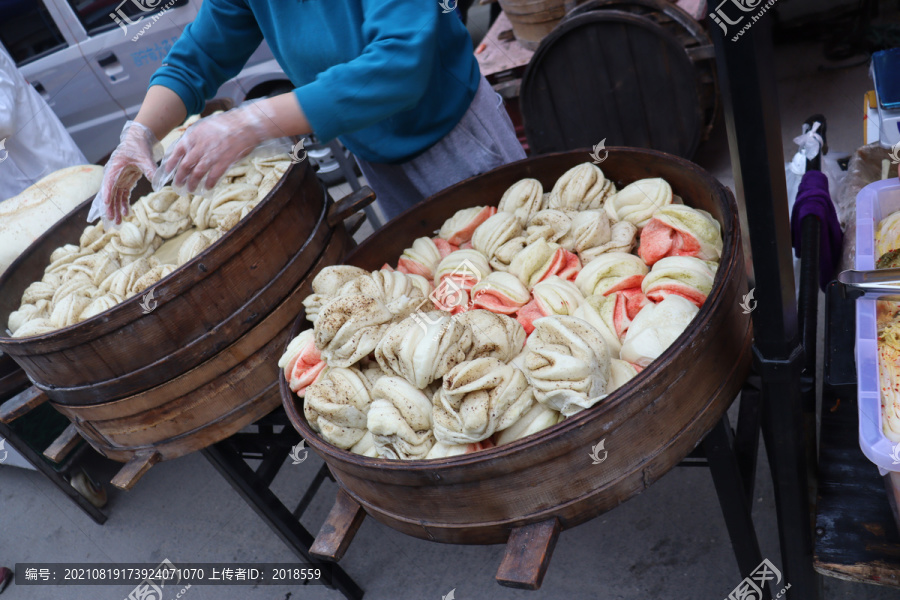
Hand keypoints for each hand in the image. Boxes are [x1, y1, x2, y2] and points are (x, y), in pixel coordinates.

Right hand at [94, 121, 159, 223]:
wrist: (138, 140)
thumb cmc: (139, 147)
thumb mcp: (145, 157)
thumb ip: (150, 169)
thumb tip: (158, 182)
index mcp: (115, 167)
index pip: (109, 182)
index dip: (107, 193)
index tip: (106, 204)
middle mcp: (114, 175)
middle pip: (110, 193)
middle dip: (110, 208)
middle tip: (112, 221)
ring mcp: (119, 179)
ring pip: (115, 197)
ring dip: (116, 209)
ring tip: (118, 222)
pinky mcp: (125, 181)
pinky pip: (122, 195)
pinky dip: (123, 204)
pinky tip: (126, 213)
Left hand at [156, 102, 274, 194]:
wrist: (247, 124)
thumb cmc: (228, 124)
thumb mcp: (206, 125)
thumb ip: (196, 137)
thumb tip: (187, 148)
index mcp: (194, 136)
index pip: (177, 151)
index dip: (171, 163)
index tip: (167, 171)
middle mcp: (200, 146)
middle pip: (185, 165)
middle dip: (180, 177)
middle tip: (178, 185)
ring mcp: (212, 155)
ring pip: (197, 173)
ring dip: (192, 183)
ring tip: (190, 189)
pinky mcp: (224, 161)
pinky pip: (213, 176)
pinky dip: (209, 183)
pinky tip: (208, 188)